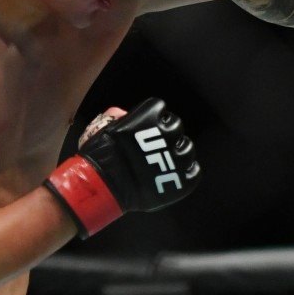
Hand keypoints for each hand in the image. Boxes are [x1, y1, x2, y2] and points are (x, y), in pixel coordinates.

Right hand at [44, 98, 200, 237]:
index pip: (160, 108)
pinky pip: (194, 171)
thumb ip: (119, 117)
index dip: (153, 118)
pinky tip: (174, 174)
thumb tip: (124, 114)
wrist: (101, 186)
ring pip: (187, 148)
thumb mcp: (105, 127)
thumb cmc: (99, 156)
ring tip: (164, 161)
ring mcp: (175, 157)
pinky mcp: (181, 180)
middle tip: (154, 146)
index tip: (146, 127)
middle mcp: (166, 134)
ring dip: (178, 152)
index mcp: (150, 117)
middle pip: (176, 127)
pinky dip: (187, 172)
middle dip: (165, 134)